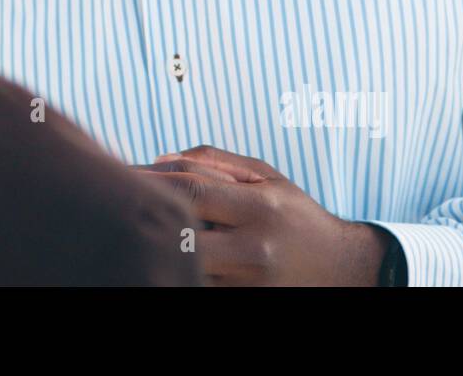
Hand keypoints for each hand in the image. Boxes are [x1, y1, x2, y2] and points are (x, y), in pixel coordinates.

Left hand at [137, 145, 389, 285]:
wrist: (342, 270)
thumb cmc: (295, 215)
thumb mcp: (266, 177)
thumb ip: (214, 162)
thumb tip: (159, 158)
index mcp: (260, 208)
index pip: (193, 192)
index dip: (151, 181)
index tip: (122, 174)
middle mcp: (254, 249)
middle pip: (181, 235)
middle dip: (149, 218)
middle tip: (120, 204)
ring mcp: (247, 283)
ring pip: (184, 266)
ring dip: (157, 246)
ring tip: (137, 227)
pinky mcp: (242, 303)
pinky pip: (196, 285)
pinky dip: (176, 269)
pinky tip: (162, 254)